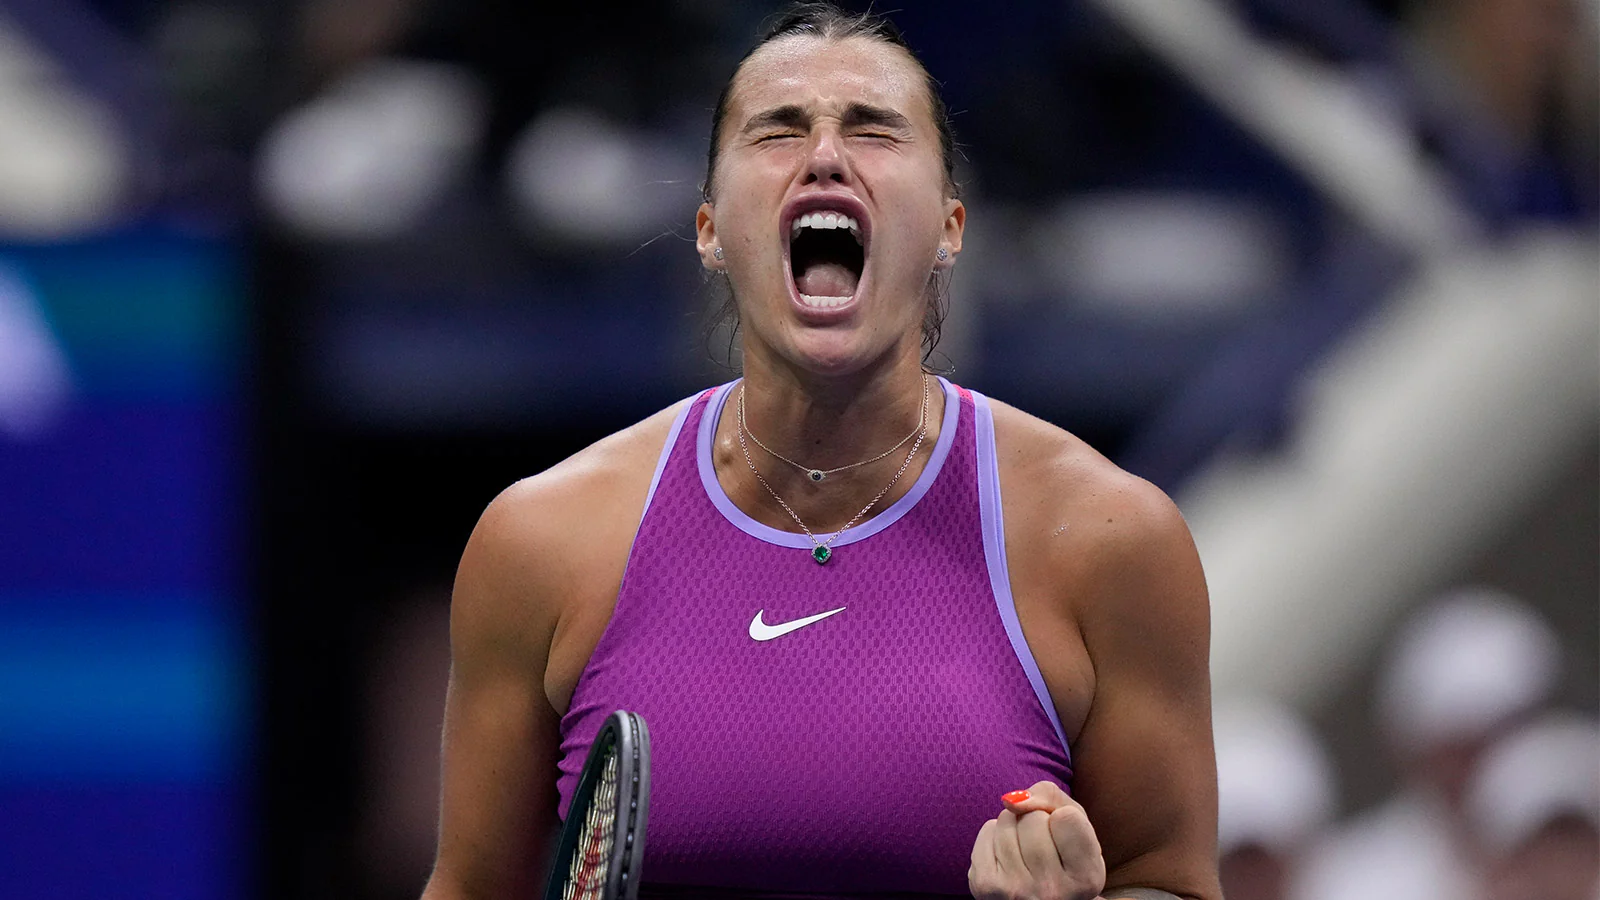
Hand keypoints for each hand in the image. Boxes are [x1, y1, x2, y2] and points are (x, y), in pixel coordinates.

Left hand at [969, 780, 1105, 899]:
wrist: (1038, 899)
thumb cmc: (1063, 857)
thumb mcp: (1078, 828)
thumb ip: (1053, 798)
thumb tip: (1011, 800)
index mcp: (1085, 879)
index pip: (1066, 816)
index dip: (1063, 819)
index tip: (1066, 842)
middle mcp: (1052, 890)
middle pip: (1034, 817)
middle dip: (1037, 820)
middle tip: (1044, 849)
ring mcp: (1015, 889)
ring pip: (1008, 818)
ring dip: (1015, 826)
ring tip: (1025, 854)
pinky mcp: (985, 885)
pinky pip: (987, 830)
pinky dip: (995, 836)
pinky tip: (1007, 859)